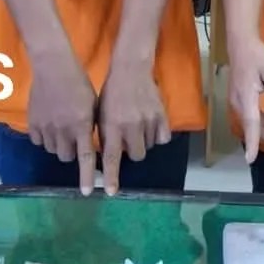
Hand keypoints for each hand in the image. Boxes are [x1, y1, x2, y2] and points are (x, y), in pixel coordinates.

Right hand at [28, 49, 96, 195]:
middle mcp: (63, 130)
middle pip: (66, 157)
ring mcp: (45, 127)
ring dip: (58, 143)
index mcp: (82, 125)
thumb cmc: (79, 83)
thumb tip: (92, 144)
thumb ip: (91, 126)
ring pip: (52, 149)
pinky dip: (44, 136)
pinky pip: (38, 140)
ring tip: (61, 125)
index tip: (86, 193)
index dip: (86, 177)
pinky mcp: (32, 123)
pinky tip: (48, 121)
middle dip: (71, 151)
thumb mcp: (93, 104)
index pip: (85, 158)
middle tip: (74, 138)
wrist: (53, 66)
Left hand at [98, 63, 169, 196]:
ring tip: (138, 125)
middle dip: (133, 150)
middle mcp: (131, 126)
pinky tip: (151, 124)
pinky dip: (157, 135)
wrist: (131, 69)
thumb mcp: (101, 115)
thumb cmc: (111, 92)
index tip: (112, 193)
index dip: (112, 177)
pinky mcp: (162, 116)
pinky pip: (163, 138)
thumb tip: (109, 158)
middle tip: (128, 138)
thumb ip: (106, 136)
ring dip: (144, 141)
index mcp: (112, 126)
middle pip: (137, 156)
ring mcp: (149, 121)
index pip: (112, 158)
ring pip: (149, 147)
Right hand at [228, 37, 263, 162]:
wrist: (241, 43)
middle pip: (254, 128)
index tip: (250, 160)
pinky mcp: (241, 99)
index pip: (251, 125)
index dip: (252, 143)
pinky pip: (252, 116)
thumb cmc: (258, 56)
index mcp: (247, 98)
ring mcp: (238, 102)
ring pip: (254, 123)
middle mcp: (239, 103)